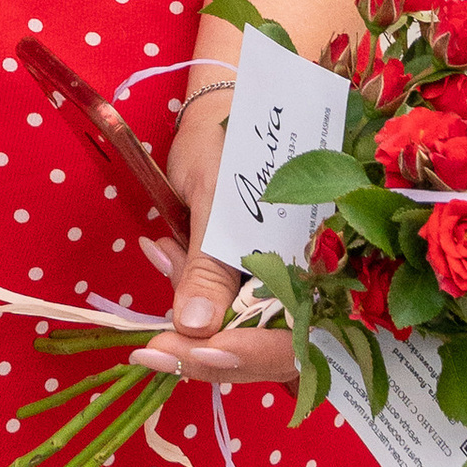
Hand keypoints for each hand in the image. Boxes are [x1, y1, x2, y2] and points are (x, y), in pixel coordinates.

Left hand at [125, 87, 298, 388]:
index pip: (286, 344)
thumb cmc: (226, 144)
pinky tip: (166, 253)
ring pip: (243, 338)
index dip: (237, 357)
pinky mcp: (255, 280)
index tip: (180, 351)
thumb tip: (196, 328)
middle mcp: (308, 287)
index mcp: (314, 266)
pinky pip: (227, 311)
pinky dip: (192, 296)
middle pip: (266, 355)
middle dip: (206, 353)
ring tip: (164, 255)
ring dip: (194, 323)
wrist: (225, 109)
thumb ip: (209, 266)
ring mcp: (282, 287)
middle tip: (152, 347)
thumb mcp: (213, 199)